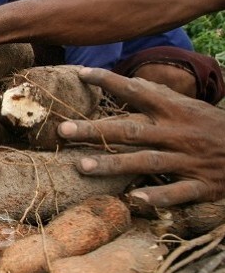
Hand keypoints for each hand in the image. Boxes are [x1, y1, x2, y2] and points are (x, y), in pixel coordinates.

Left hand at [57, 67, 224, 206]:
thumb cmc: (215, 128)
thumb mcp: (191, 106)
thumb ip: (160, 95)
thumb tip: (132, 80)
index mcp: (173, 111)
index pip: (136, 91)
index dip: (109, 81)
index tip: (80, 73)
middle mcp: (176, 133)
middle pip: (131, 129)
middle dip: (96, 131)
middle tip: (63, 130)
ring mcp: (188, 160)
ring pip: (146, 161)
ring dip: (114, 164)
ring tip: (82, 166)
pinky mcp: (200, 185)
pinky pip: (177, 192)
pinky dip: (157, 195)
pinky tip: (133, 198)